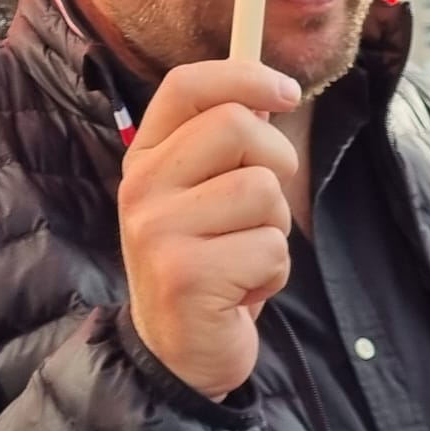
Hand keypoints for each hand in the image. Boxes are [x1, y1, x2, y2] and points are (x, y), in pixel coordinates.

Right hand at [118, 59, 300, 400]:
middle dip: (277, 163)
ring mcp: (159, 231)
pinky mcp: (187, 275)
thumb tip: (273, 93)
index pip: (187, 86)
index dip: (245, 76)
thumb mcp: (205, 197)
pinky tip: (242, 291)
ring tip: (244, 257)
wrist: (178, 354)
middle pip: (237, 127)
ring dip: (275, 229)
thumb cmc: (208, 265)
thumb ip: (227, 148)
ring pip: (263, 191)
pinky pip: (272, 247)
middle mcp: (141, 187)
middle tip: (264, 207)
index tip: (287, 91)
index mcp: (145, 158)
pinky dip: (274, 272)